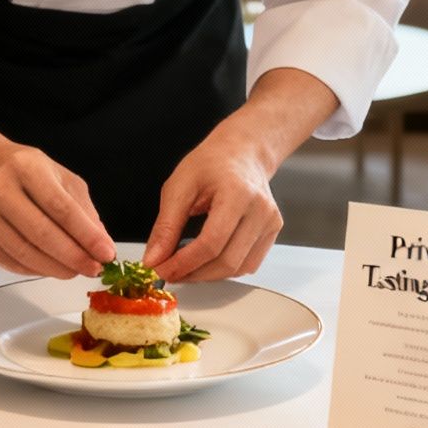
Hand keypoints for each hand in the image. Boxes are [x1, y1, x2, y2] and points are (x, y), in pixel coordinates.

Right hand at [0, 139, 113, 278]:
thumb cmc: (20, 169)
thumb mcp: (56, 174)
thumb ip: (81, 207)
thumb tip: (100, 243)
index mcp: (25, 167)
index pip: (61, 208)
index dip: (86, 235)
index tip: (106, 253)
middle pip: (42, 233)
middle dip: (74, 257)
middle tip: (93, 268)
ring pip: (25, 252)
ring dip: (56, 268)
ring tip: (75, 270)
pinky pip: (9, 262)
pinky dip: (35, 270)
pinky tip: (51, 267)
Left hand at [143, 130, 283, 281]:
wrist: (241, 152)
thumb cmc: (212, 163)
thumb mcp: (179, 186)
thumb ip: (166, 226)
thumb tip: (154, 259)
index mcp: (237, 193)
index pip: (211, 243)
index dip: (184, 263)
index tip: (162, 270)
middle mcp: (260, 210)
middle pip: (227, 261)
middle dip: (194, 273)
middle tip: (169, 271)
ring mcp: (270, 222)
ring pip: (238, 268)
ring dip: (208, 275)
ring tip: (185, 266)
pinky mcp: (273, 231)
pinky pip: (249, 264)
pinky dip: (225, 269)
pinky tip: (207, 259)